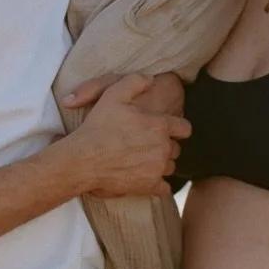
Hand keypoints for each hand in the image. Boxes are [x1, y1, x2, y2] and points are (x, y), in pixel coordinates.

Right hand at [61, 73, 188, 197]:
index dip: (177, 128)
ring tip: (144, 161)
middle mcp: (163, 148)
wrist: (83, 159)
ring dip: (160, 164)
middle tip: (148, 145)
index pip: (184, 128)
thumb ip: (136, 81)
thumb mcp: (114, 94)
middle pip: (176, 149)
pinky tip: (147, 179)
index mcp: (159, 125)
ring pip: (169, 167)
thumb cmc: (98, 127)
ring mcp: (157, 168)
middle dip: (165, 146)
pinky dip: (158, 185)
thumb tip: (151, 79)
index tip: (169, 130)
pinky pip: (164, 189)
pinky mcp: (149, 186)